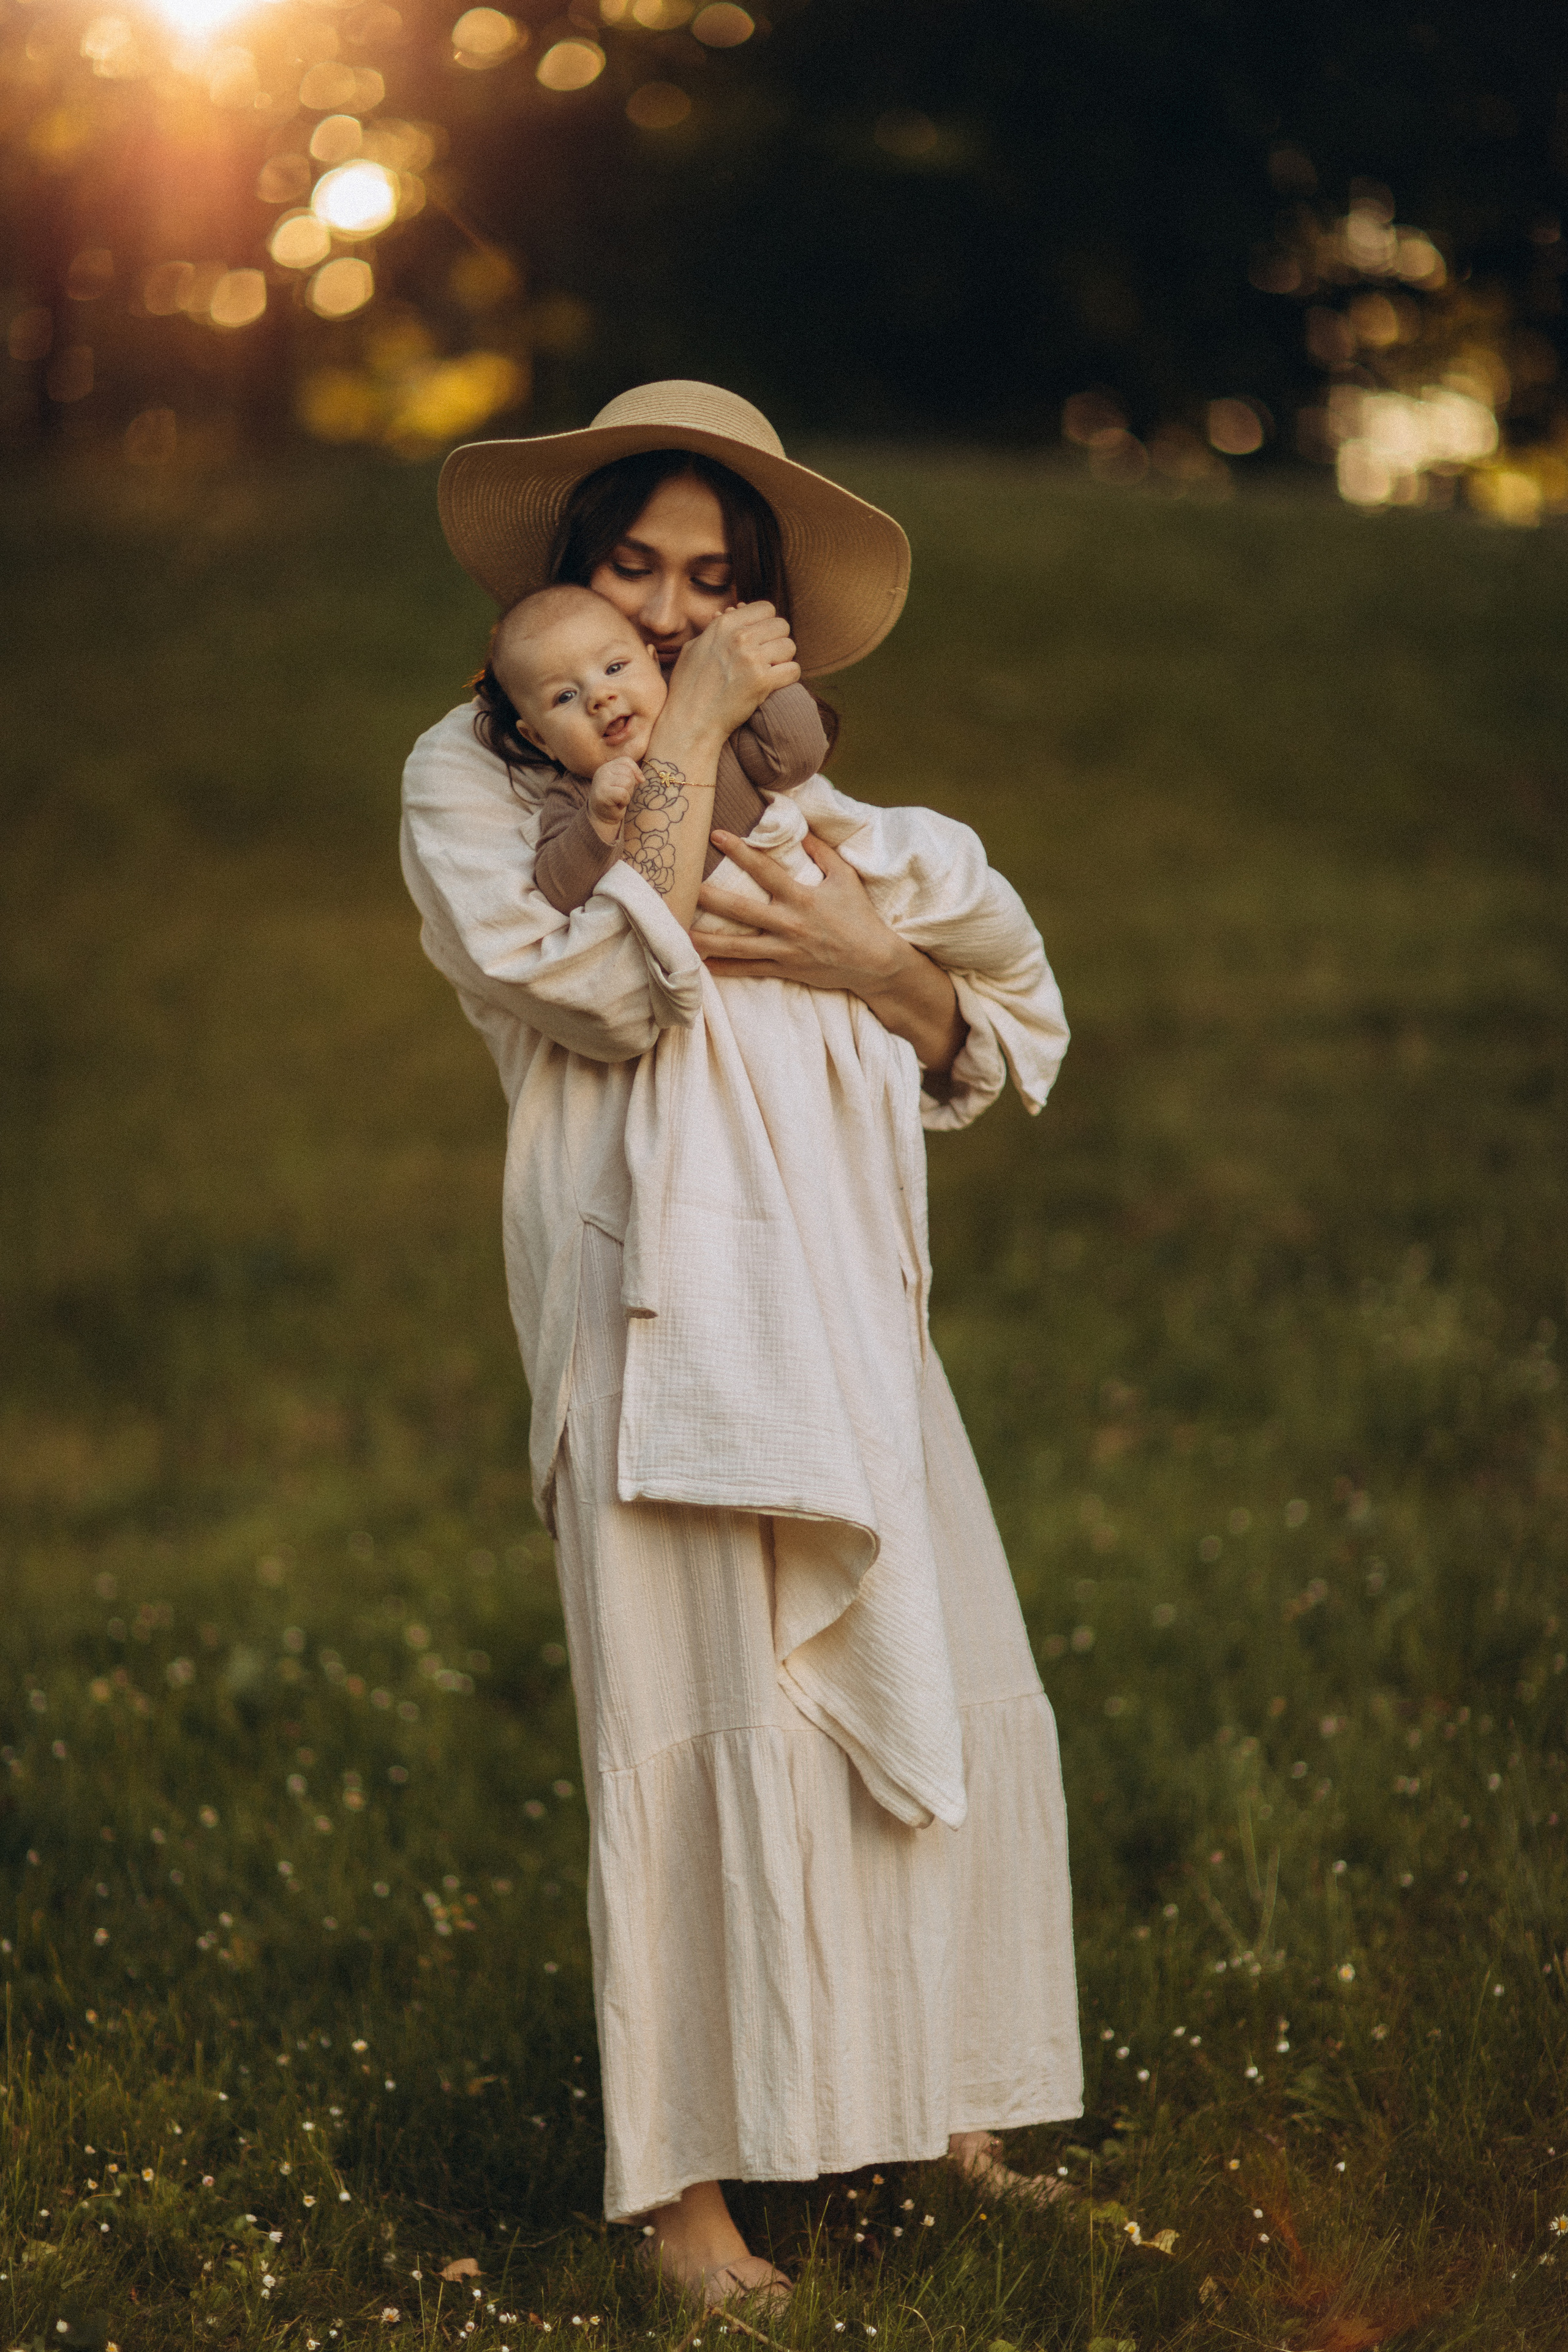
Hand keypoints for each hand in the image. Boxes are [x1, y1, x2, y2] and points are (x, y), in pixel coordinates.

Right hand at [588, 755, 639, 834]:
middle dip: (630, 786)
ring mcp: (601, 781)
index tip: (636, 782)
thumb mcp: (623, 782)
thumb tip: (642, 779)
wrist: (602, 817)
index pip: (626, 761)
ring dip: (628, 794)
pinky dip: (624, 801)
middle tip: (622, 795)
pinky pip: (623, 793)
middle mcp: (602, 771)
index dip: (635, 771)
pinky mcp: (603, 793)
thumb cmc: (615, 799)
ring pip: (627, 782)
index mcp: (607, 766)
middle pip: (628, 772)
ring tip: (619, 800)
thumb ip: (631, 774)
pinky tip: (617, 805)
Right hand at [662, 602, 799, 744]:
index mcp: (724, 625)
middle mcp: (739, 637)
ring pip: (789, 647)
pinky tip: (773, 684)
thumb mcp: (695, 648)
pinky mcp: (762, 682)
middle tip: (766, 658)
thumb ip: (717, 628)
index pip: (766, 608)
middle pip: (782, 626)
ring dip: (783, 660)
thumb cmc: (688, 687)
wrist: (690, 721)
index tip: (760, 638)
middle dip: (777, 641)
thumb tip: (733, 610)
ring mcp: (752, 659)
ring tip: (768, 671)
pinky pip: (793, 670)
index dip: (767, 623)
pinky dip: (787, 678)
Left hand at [697, 831, 904, 991]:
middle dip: (710, 899)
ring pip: (738, 947)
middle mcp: (789, 924)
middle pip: (741, 911)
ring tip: (679, 933)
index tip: (716, 835)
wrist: (873, 962)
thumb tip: (801, 830)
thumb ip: (822, 852)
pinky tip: (702, 965)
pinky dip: (724, 969)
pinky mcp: (784, 970)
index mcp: (801, 897)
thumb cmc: (859, 917)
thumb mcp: (846, 878)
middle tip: (681, 889)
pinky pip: (749, 970)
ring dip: (707, 940)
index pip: (764, 870)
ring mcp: (784, 950)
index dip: (740, 851)